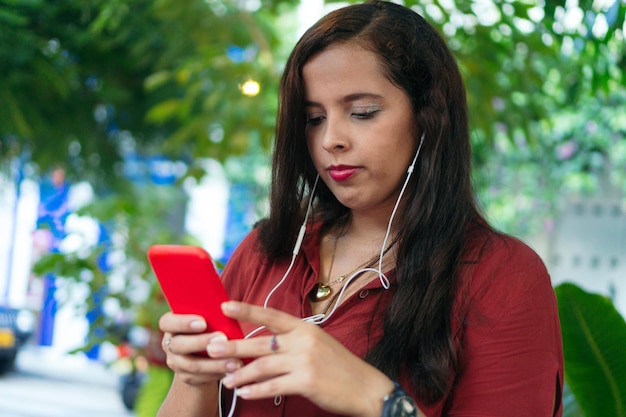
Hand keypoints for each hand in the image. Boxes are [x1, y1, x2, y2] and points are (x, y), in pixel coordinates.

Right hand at [158, 312, 242, 386]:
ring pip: (192, 365)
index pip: (167, 322)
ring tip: (235, 361)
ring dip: (215, 363)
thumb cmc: (209, 326)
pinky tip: (233, 370)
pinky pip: (200, 378)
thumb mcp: (207, 318)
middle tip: (223, 338)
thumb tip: (229, 307)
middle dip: (201, 342)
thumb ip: (210, 314)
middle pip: (179, 344)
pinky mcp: (186, 377)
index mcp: (171, 325)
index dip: (183, 323)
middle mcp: (169, 344)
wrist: (203, 353)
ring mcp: (175, 362)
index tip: (203, 322)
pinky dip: (218, 373)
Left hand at [209, 301, 393, 416]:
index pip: (271, 316)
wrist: (365, 387)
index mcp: (305, 328)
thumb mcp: (318, 343)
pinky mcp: (306, 381)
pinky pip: (273, 386)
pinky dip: (256, 391)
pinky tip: (244, 393)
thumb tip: (261, 344)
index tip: (225, 306)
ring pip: (263, 366)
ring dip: (241, 374)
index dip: (247, 309)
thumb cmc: (339, 366)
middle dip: (234, 347)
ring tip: (227, 380)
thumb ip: (292, 341)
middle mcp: (303, 341)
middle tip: (212, 349)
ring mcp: (304, 361)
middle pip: (260, 342)